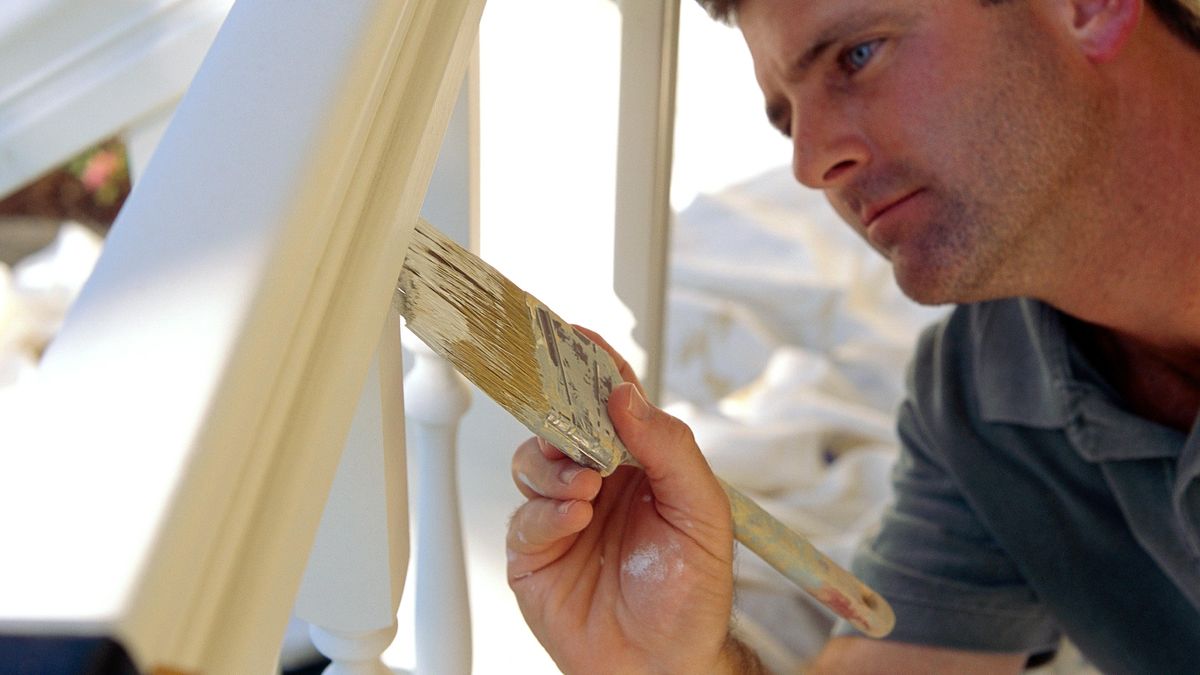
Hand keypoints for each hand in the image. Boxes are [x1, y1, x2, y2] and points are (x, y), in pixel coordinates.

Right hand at [507, 327, 747, 673]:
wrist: (664, 666)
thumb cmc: (691, 595)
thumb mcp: (703, 513)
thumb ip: (669, 449)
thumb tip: (626, 396)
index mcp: (639, 463)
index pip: (611, 400)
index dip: (592, 365)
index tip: (575, 335)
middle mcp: (597, 480)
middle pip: (562, 422)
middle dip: (561, 413)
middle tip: (574, 421)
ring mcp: (562, 514)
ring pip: (534, 461)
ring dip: (556, 468)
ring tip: (586, 490)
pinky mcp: (535, 552)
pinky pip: (524, 516)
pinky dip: (546, 512)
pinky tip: (573, 521)